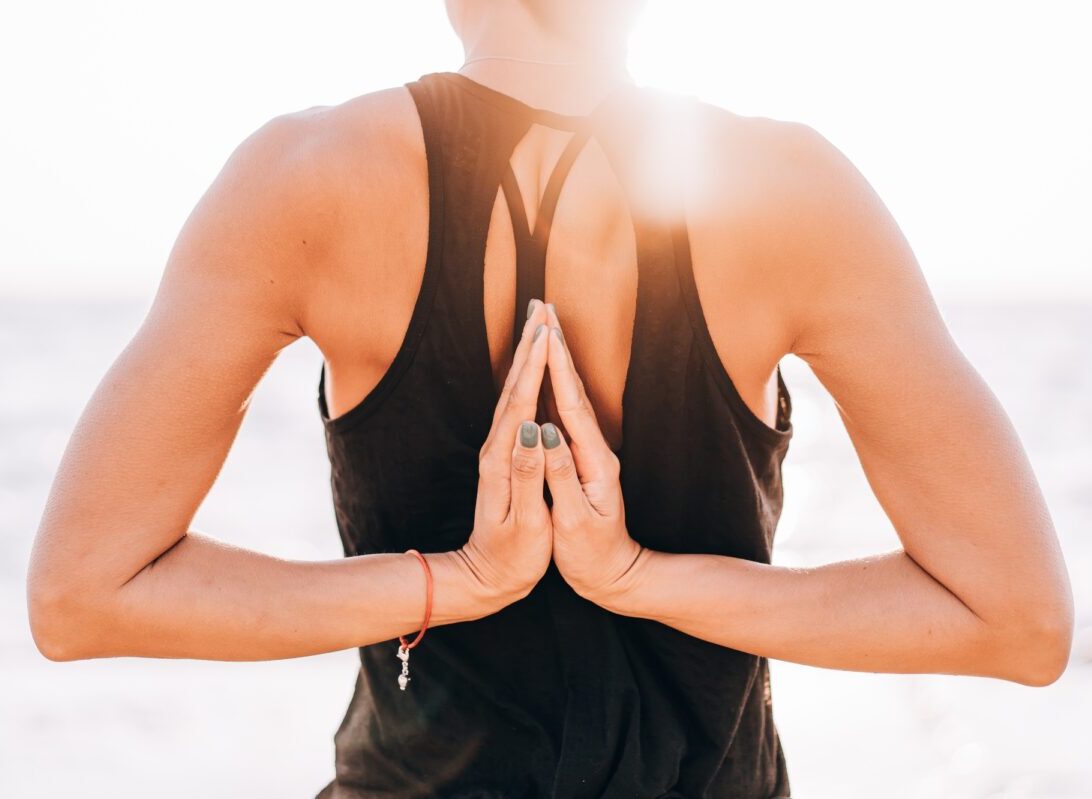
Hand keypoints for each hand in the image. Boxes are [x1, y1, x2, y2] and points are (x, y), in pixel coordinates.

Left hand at [456, 300, 553, 606]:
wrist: (484, 580)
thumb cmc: (511, 559)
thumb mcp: (525, 523)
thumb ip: (528, 476)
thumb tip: (532, 432)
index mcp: (502, 461)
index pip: (522, 404)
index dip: (536, 366)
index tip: (548, 331)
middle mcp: (495, 449)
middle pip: (514, 387)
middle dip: (529, 346)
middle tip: (541, 307)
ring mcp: (497, 451)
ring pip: (513, 392)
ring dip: (526, 356)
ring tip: (539, 324)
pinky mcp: (503, 457)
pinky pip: (517, 406)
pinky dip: (525, 379)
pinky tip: (533, 368)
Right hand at [538, 303, 647, 604]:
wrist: (617, 577)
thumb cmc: (593, 556)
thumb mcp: (575, 522)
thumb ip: (561, 477)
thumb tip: (546, 435)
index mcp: (594, 461)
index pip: (571, 406)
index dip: (556, 367)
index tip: (544, 333)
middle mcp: (595, 449)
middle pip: (573, 388)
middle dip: (556, 347)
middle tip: (542, 308)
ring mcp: (589, 452)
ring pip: (569, 395)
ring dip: (556, 359)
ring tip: (542, 326)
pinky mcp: (581, 459)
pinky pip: (563, 411)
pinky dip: (553, 384)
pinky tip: (542, 371)